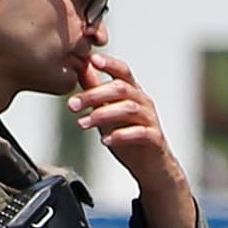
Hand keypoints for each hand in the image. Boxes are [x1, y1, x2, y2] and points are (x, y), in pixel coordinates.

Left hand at [70, 49, 196, 227]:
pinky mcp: (155, 138)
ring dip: (103, 114)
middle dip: (94, 95)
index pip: (123, 71)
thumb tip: (81, 68)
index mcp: (133, 92)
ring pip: (128, 109)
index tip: (92, 59)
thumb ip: (97, 91)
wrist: (151, 167)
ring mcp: (151, 119)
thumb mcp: (109, 111)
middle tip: (72, 105)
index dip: (109, 64)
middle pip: (121, 89)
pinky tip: (107, 141)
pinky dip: (121, 135)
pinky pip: (139, 132)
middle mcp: (144, 102)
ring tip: (83, 124)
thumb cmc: (129, 138)